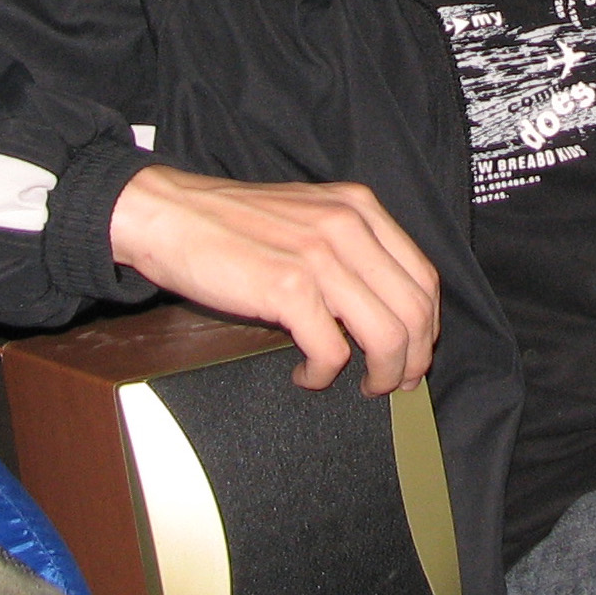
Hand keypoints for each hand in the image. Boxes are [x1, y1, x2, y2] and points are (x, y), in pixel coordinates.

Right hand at [108, 165, 438, 394]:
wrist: (168, 215)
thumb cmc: (230, 223)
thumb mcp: (307, 214)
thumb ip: (349, 246)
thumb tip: (381, 306)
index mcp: (359, 207)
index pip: (423, 276)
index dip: (427, 326)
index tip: (415, 353)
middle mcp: (348, 226)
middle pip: (414, 311)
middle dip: (413, 359)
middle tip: (395, 384)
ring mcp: (320, 256)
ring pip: (387, 335)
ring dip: (381, 374)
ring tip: (362, 387)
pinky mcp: (289, 288)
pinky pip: (332, 351)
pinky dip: (324, 376)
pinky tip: (307, 376)